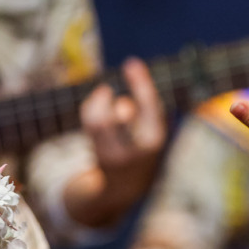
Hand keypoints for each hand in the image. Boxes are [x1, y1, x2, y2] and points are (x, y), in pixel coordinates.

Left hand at [80, 58, 166, 180]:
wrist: (127, 186)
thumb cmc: (141, 146)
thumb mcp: (150, 124)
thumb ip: (144, 100)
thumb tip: (132, 65)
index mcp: (157, 137)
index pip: (150, 107)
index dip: (141, 84)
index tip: (132, 62)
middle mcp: (140, 149)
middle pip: (123, 114)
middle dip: (118, 97)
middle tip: (114, 83)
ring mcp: (118, 155)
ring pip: (101, 120)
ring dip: (100, 101)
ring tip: (103, 93)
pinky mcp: (101, 157)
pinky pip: (91, 125)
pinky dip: (91, 107)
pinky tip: (97, 101)